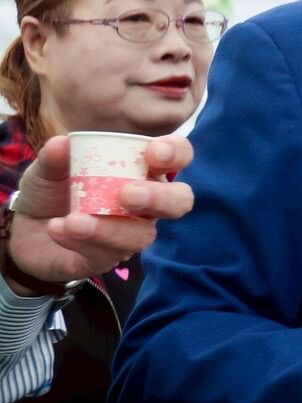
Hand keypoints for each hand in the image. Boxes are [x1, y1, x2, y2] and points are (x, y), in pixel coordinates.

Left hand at [2, 135, 192, 295]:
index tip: (154, 152)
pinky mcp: (106, 259)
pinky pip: (106, 255)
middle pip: (179, 202)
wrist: (22, 230)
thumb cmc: (50, 193)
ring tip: (74, 220)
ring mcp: (129, 234)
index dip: (176, 153)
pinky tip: (57, 228)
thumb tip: (63, 142)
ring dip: (111, 227)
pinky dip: (81, 240)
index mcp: (141, 172)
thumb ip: (55, 156)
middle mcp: (146, 204)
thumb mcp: (47, 169)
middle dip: (161, 197)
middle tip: (128, 194)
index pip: (177, 158)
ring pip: (143, 235)